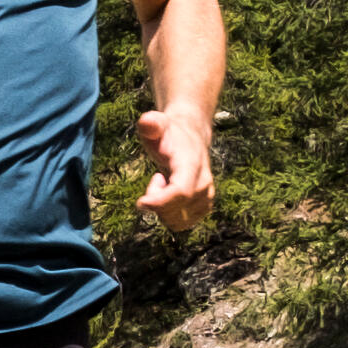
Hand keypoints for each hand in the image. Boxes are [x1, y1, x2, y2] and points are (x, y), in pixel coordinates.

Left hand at [135, 101, 218, 218]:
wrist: (190, 137)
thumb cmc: (168, 133)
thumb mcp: (157, 124)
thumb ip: (150, 124)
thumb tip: (147, 123)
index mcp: (192, 165)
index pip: (181, 192)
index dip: (160, 202)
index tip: (140, 203)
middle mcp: (204, 184)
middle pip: (176, 211)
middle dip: (156, 202)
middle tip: (156, 178)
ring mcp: (206, 198)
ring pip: (178, 222)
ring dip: (163, 209)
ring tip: (165, 184)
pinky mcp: (204, 208)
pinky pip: (181, 224)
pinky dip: (169, 214)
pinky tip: (170, 195)